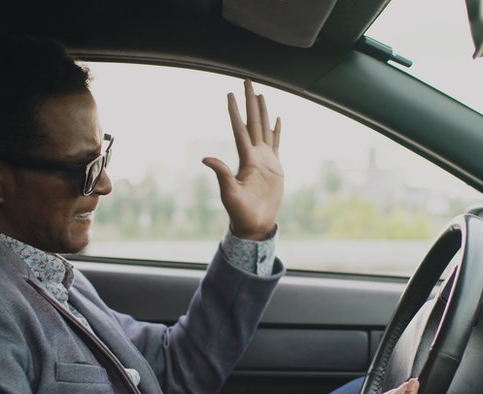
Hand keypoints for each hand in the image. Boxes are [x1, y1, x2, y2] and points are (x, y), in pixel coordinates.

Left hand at [202, 80, 283, 240]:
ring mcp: (266, 160)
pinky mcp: (276, 167)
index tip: (230, 93)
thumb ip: (221, 174)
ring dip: (263, 111)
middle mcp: (255, 155)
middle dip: (250, 101)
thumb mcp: (230, 193)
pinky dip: (277, 130)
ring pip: (264, 129)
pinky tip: (277, 118)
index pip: (240, 129)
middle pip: (253, 122)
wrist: (256, 224)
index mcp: (246, 159)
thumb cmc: (241, 212)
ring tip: (261, 94)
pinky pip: (277, 144)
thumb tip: (205, 158)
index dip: (235, 111)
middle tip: (246, 81)